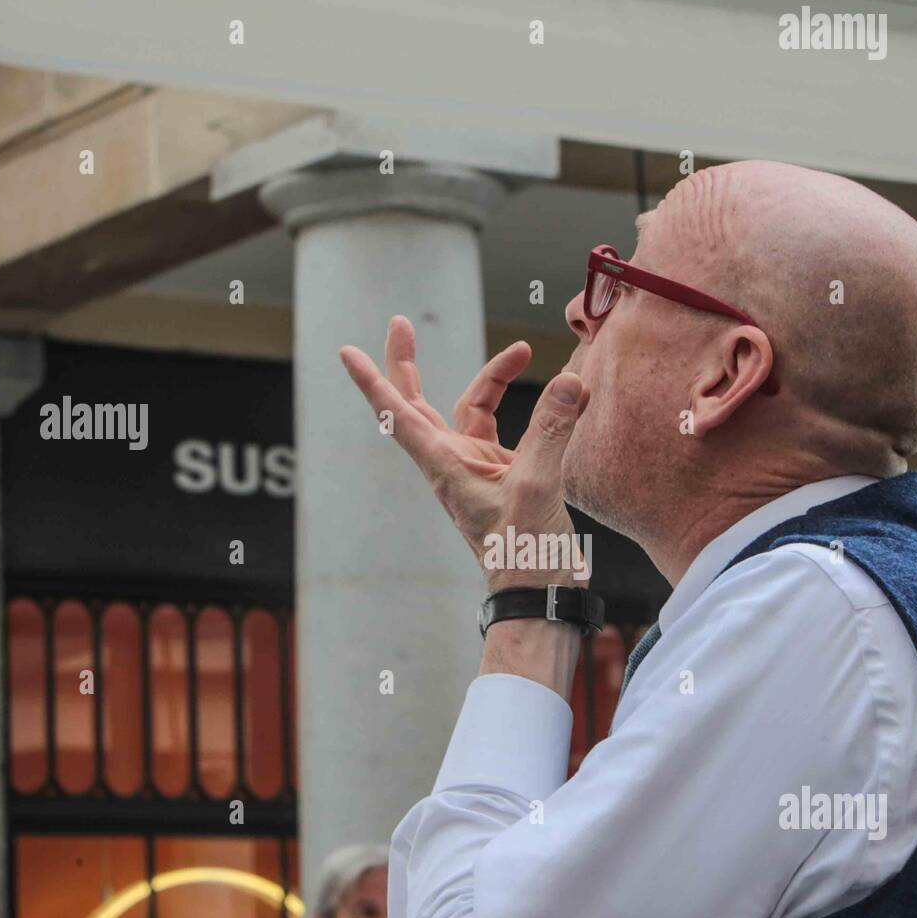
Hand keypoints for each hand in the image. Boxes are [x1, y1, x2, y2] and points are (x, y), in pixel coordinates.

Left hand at [338, 316, 589, 592]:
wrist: (539, 595)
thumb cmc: (525, 553)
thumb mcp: (538, 485)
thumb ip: (552, 428)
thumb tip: (570, 380)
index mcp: (445, 465)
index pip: (398, 414)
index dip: (372, 381)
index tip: (346, 352)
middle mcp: (454, 463)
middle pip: (420, 403)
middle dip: (409, 362)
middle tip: (400, 323)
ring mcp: (478, 469)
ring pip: (473, 409)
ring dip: (496, 378)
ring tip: (525, 351)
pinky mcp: (506, 477)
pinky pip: (512, 430)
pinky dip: (533, 410)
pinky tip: (565, 398)